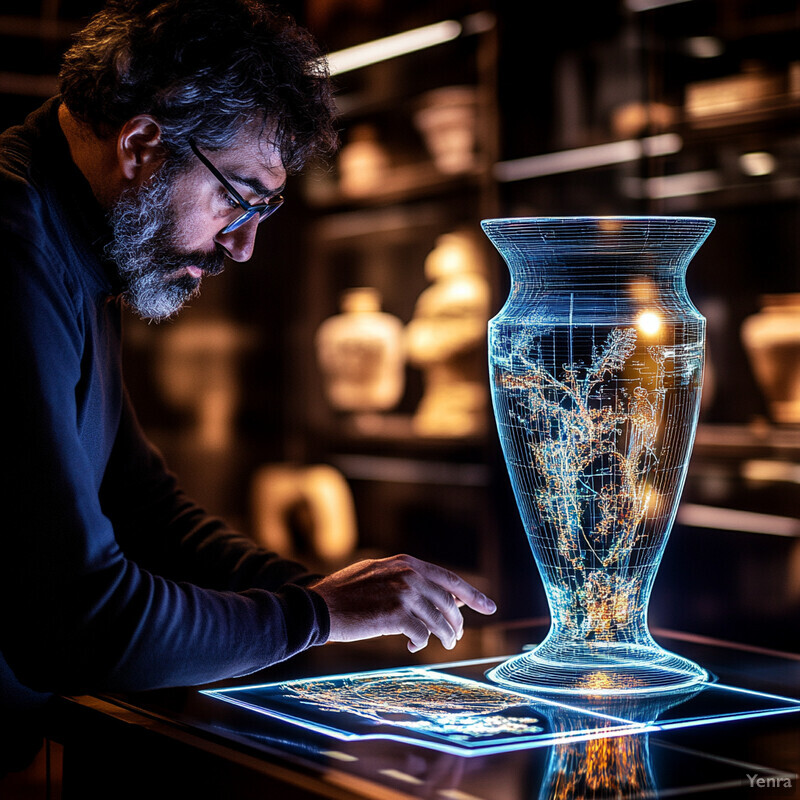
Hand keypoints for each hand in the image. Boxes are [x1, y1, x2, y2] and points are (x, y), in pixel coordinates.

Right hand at [309, 554, 495, 652]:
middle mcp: (408, 574)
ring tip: (443, 644)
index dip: (473, 594)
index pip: (449, 578)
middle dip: (457, 622)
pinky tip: (413, 646)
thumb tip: (441, 596)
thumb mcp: (379, 574)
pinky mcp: (396, 614)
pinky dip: (422, 643)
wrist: (319, 605)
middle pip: (449, 602)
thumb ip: (408, 579)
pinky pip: (422, 634)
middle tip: (456, 636)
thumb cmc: (346, 594)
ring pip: (440, 620)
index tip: (489, 606)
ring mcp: (403, 592)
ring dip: (445, 636)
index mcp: (406, 562)